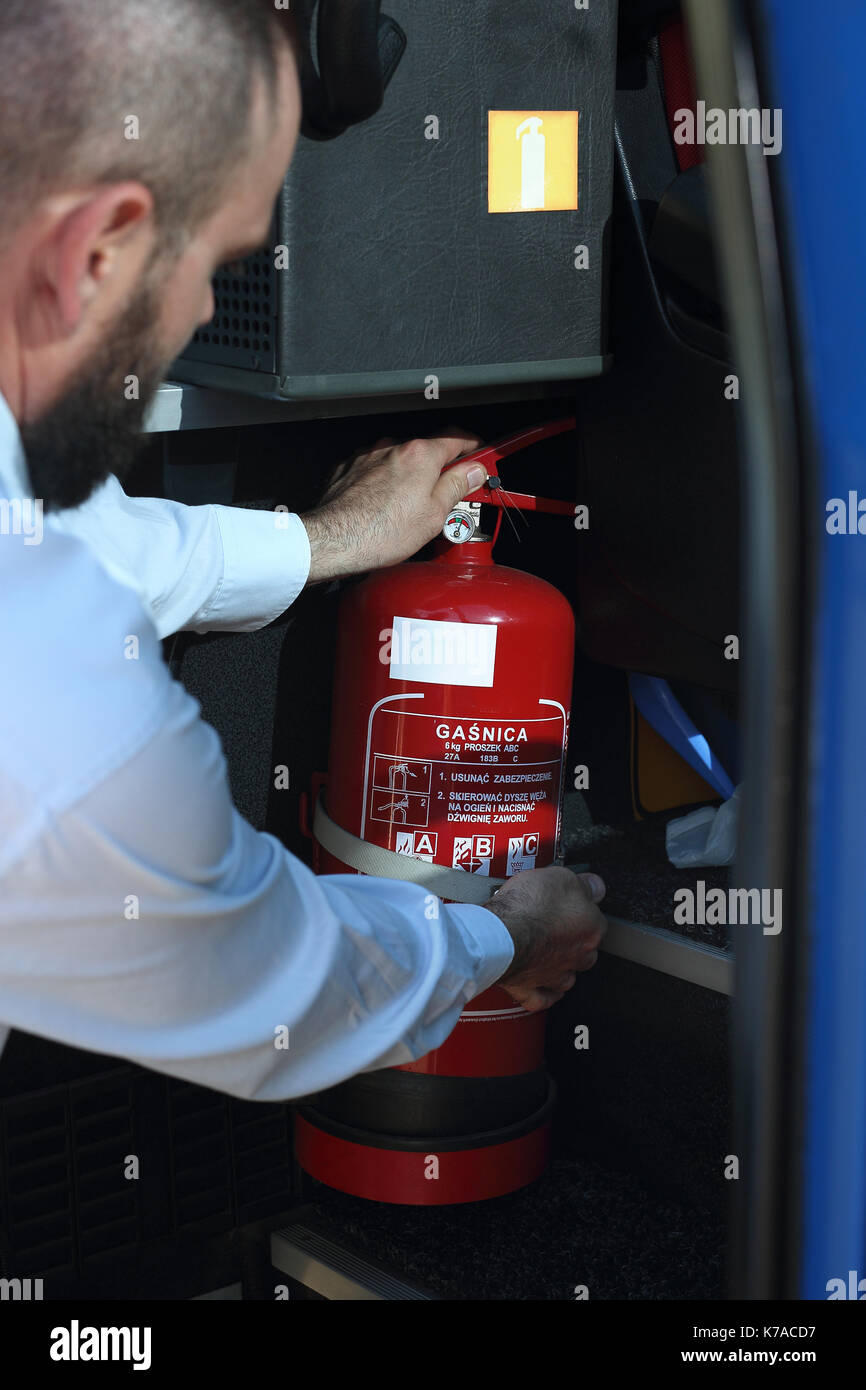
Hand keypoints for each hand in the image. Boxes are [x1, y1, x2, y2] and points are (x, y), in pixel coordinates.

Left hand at [300, 427, 486, 582]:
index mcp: (420, 455)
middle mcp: (392, 448)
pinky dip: (385, 482)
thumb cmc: (380, 531)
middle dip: (440, 469)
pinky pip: (376, 470)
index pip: (457, 438)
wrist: (333, 541)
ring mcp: (368, 457)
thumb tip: (473, 472)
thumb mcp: (434, 514)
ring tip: (411, 509)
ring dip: (410, 477)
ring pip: (400, 462)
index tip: (479, 457)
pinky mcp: (349, 470)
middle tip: (448, 494)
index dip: (473, 448)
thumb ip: (457, 486)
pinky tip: (385, 506)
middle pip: (427, 451)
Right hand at [483, 867, 607, 1011]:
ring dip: (562, 969)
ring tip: (549, 955)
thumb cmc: (528, 906)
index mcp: (591, 929)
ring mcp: (554, 974)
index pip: (596, 920)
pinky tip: (543, 987)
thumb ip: (584, 885)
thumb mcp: (561, 877)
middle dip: (574, 943)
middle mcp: (577, 956)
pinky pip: (542, 998)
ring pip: (567, 977)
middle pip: (585, 952)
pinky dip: (544, 994)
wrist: (498, 931)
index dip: (581, 910)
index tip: (569, 902)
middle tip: (555, 926)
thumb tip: (595, 887)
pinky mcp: (530, 987)